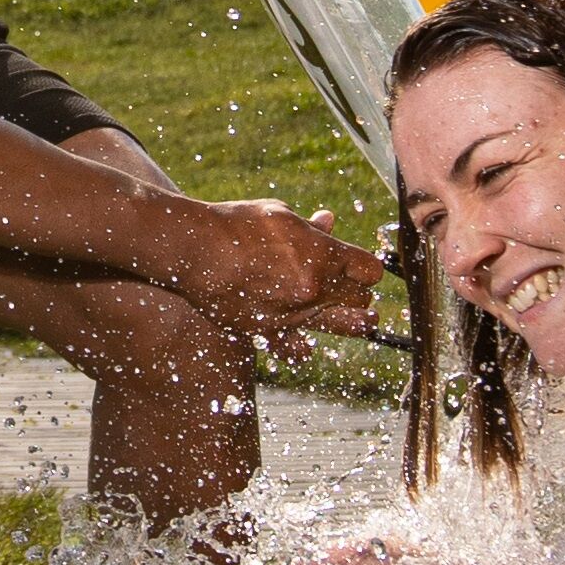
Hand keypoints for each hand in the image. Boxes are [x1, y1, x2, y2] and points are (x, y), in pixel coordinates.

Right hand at [181, 196, 389, 338]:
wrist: (194, 250)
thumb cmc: (236, 224)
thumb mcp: (279, 216)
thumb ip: (309, 227)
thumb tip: (328, 222)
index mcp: (324, 254)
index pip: (370, 269)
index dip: (367, 267)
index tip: (360, 267)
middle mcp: (315, 288)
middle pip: (360, 299)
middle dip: (359, 292)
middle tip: (352, 288)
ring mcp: (294, 313)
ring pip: (342, 326)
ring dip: (353, 321)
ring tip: (365, 322)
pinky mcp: (269, 331)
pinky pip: (296, 349)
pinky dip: (302, 348)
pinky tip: (307, 346)